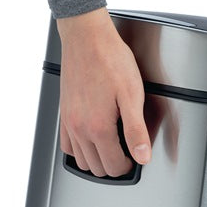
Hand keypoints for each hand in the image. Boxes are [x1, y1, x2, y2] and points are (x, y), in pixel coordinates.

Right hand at [57, 7, 151, 176]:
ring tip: (112, 147)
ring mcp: (69, 121)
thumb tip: (142, 157)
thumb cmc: (111, 60)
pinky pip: (66, 144)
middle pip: (96, 167)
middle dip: (113, 165)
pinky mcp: (64, 113)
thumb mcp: (132, 96)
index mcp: (98, 127)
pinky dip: (79, 149)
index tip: (136, 156)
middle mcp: (80, 128)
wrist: (87, 38)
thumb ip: (136, 131)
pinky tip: (91, 138)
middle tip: (127, 152)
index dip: (128, 166)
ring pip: (80, 160)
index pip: (113, 166)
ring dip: (96, 159)